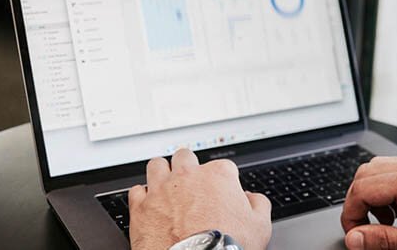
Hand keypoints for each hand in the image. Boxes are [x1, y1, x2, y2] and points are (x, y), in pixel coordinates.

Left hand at [128, 149, 271, 249]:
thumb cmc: (227, 246)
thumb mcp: (259, 226)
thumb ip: (259, 204)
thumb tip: (252, 198)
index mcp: (218, 176)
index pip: (223, 166)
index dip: (223, 180)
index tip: (222, 191)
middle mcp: (187, 176)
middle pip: (186, 156)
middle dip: (189, 166)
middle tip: (192, 182)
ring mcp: (162, 189)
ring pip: (157, 165)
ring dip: (162, 173)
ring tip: (166, 184)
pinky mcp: (142, 206)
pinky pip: (136, 191)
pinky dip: (142, 196)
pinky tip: (149, 204)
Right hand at [341, 156, 396, 249]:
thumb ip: (389, 241)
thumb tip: (355, 238)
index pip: (363, 189)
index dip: (350, 214)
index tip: (354, 236)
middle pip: (365, 174)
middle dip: (357, 203)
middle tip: (364, 230)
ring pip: (378, 168)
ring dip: (371, 194)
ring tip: (384, 221)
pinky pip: (395, 170)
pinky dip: (386, 189)